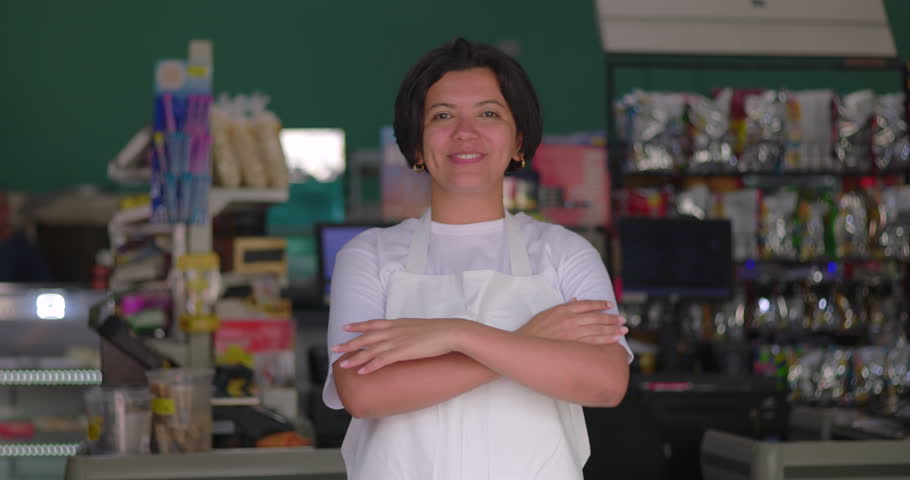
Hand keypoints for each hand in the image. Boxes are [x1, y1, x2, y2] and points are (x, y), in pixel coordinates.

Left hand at [332, 318, 468, 374]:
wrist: (450, 332)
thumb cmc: (439, 331)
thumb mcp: (419, 327)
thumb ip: (408, 332)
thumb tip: (405, 339)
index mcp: (397, 323)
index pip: (372, 323)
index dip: (357, 326)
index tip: (345, 327)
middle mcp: (393, 331)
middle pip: (366, 337)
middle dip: (349, 343)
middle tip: (334, 348)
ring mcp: (397, 341)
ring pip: (370, 350)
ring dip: (355, 357)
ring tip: (342, 364)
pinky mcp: (403, 352)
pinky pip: (382, 360)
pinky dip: (370, 365)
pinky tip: (362, 372)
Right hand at [518, 299, 626, 344]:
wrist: (524, 345)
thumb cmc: (533, 330)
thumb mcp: (546, 313)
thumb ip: (563, 307)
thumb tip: (575, 301)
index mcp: (563, 309)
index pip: (586, 304)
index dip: (600, 304)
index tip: (610, 304)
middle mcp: (570, 319)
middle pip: (596, 317)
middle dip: (611, 318)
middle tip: (622, 319)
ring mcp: (572, 332)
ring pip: (597, 329)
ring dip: (612, 329)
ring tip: (623, 329)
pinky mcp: (573, 345)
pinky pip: (593, 341)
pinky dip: (606, 340)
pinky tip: (615, 340)